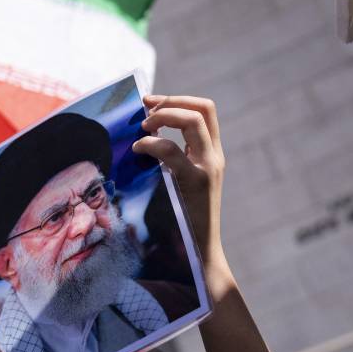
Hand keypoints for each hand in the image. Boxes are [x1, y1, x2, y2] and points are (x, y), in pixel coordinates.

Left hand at [132, 95, 226, 278]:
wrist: (198, 253)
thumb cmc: (180, 220)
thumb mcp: (178, 183)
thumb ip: (170, 161)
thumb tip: (140, 139)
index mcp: (211, 154)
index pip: (205, 110)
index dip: (177, 98)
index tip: (150, 101)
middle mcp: (214, 157)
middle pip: (203, 108)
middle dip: (169, 101)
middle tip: (144, 111)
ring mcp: (207, 168)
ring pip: (193, 121)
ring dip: (163, 116)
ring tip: (143, 129)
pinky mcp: (195, 183)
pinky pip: (172, 150)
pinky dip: (152, 143)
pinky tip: (138, 150)